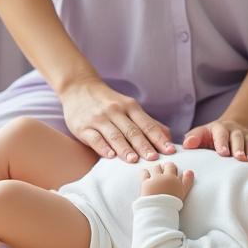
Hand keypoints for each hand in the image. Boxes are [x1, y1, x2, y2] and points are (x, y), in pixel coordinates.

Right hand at [60, 77, 174, 162]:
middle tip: (154, 158)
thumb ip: (147, 122)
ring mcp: (98, 119)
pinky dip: (103, 147)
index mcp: (130, 107)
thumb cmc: (108, 102)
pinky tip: (110, 156)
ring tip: (134, 160)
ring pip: (114, 134)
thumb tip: (168, 137)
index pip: (147, 124)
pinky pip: (94, 138)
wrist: (78, 87)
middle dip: (144, 145)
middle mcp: (115, 111)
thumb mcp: (129, 106)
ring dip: (124, 148)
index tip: (169, 151)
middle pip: (132, 131)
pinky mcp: (83, 127)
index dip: (159, 138)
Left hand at [139, 162, 192, 201]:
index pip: (171, 165)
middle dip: (162, 168)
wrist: (160, 211)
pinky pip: (143, 172)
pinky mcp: (145, 183)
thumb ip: (187, 180)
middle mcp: (163, 177)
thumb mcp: (183, 192)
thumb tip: (189, 171)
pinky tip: (146, 176)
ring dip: (154, 170)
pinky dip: (144, 172)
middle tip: (161, 174)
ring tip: (154, 176)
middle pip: (161, 166)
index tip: (170, 173)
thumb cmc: (173, 203)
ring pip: (153, 167)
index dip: (170, 168)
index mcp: (172, 178)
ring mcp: (153, 179)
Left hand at [182, 117, 247, 166]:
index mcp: (219, 128)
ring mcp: (247, 136)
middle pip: (238, 137)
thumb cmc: (210, 137)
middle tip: (239, 157)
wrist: (230, 128)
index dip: (222, 143)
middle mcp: (234, 130)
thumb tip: (187, 145)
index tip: (223, 153)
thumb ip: (193, 138)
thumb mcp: (200, 134)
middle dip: (239, 147)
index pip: (220, 134)